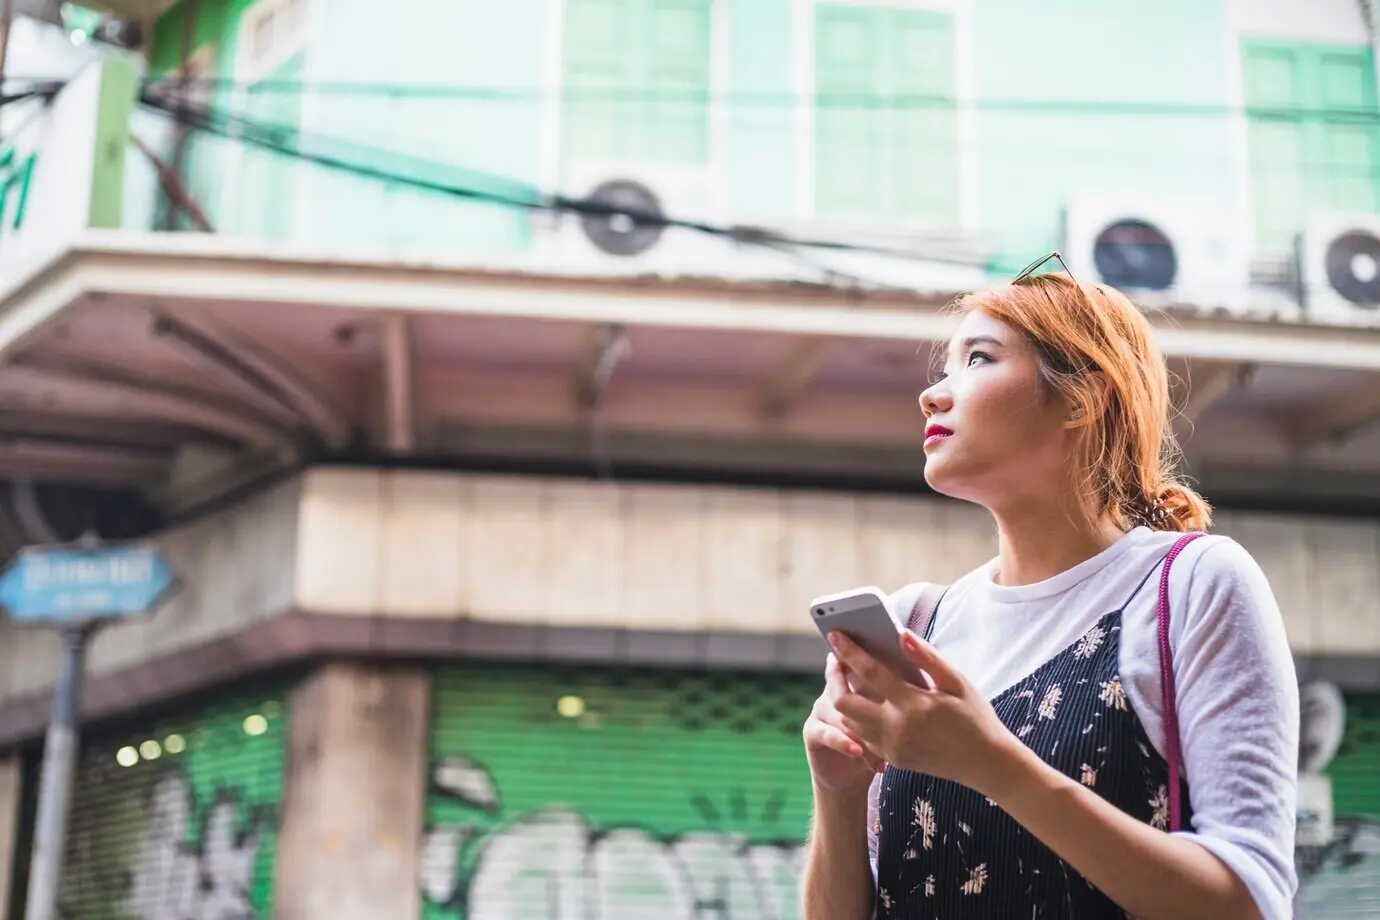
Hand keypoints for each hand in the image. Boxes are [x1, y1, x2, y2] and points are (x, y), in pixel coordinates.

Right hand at [802, 653, 885, 794]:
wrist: (850, 778)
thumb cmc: (877, 744)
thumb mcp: (889, 719)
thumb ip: (895, 695)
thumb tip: (917, 669)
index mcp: (853, 681)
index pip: (856, 662)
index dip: (863, 658)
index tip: (880, 656)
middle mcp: (833, 690)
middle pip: (841, 679)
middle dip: (860, 686)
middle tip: (881, 694)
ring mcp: (820, 709)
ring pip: (837, 708)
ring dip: (858, 726)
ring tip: (877, 741)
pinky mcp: (812, 731)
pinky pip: (826, 732)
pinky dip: (843, 741)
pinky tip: (857, 750)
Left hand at [829, 629, 1024, 799]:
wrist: (985, 763)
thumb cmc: (975, 716)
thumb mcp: (957, 683)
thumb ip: (927, 658)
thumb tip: (901, 634)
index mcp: (913, 704)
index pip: (870, 672)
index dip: (849, 652)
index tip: (834, 634)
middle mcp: (896, 728)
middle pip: (844, 702)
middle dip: (835, 679)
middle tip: (838, 661)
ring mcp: (892, 747)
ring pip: (848, 722)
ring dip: (844, 699)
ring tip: (848, 679)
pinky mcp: (893, 759)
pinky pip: (862, 737)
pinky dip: (857, 720)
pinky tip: (866, 704)